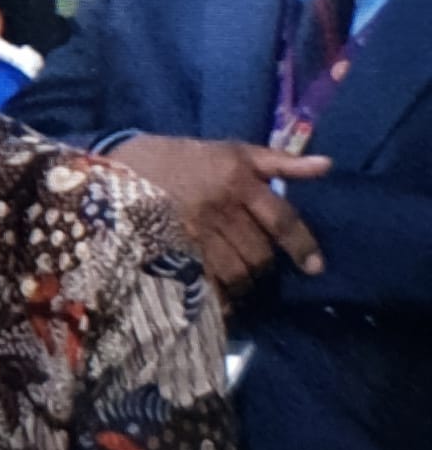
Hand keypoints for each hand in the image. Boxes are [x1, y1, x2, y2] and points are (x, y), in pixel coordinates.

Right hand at [111, 135, 329, 299]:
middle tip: (260, 269)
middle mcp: (220, 207)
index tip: (314, 267)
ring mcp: (194, 231)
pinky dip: (219, 296)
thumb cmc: (182, 156)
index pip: (281, 219)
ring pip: (235, 270)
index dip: (301, 245)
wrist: (122, 166)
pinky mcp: (171, 250)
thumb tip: (327, 166)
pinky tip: (222, 301)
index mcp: (238, 179)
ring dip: (244, 283)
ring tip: (242, 284)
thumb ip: (279, 160)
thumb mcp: (230, 149)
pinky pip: (205, 281)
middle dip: (265, 266)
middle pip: (258, 252)